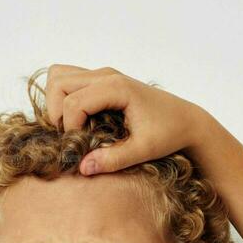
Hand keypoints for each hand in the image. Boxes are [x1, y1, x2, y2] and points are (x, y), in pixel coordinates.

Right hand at [42, 63, 208, 174]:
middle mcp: (107, 75)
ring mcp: (103, 74)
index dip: (70, 128)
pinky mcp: (102, 80)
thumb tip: (82, 168)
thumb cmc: (169, 133)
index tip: (81, 148)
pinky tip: (81, 122)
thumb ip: (115, 159)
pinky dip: (64, 99)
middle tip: (73, 137)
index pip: (73, 102)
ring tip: (73, 128)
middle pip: (58, 83)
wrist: (186, 120)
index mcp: (117, 88)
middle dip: (56, 112)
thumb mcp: (144, 150)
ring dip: (57, 103)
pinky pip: (69, 81)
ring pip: (59, 77)